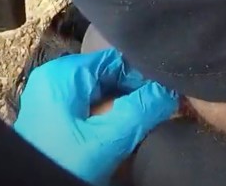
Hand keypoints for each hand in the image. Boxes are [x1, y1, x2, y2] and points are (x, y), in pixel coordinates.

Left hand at [13, 48, 178, 185]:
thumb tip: (171, 91)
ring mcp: (54, 103)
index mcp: (63, 75)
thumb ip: (142, 111)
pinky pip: (92, 115)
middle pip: (111, 78)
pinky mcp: (56, 124)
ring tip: (149, 125)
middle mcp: (56, 81)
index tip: (170, 95)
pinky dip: (111, 125)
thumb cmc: (62, 165)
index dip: (146, 77)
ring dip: (126, 113)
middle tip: (164, 113)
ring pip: (104, 98)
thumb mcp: (108, 140)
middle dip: (137, 96)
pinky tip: (126, 139)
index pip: (117, 60)